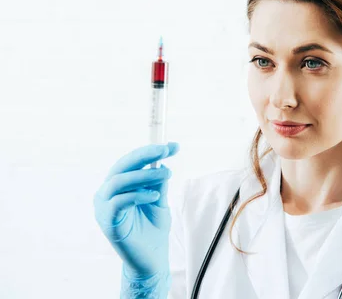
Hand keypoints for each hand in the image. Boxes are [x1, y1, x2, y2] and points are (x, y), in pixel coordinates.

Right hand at [93, 142, 179, 278]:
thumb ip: (158, 182)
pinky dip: (137, 195)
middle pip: (122, 166)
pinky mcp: (108, 222)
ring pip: (119, 181)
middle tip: (165, 150)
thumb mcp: (159, 199)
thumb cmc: (153, 229)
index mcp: (119, 186)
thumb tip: (162, 161)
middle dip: (145, 155)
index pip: (131, 162)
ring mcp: (104, 208)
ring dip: (144, 174)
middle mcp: (107, 193)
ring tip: (166, 174)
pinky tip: (154, 196)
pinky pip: (118, 202)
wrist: (152, 259)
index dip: (150, 151)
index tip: (173, 146)